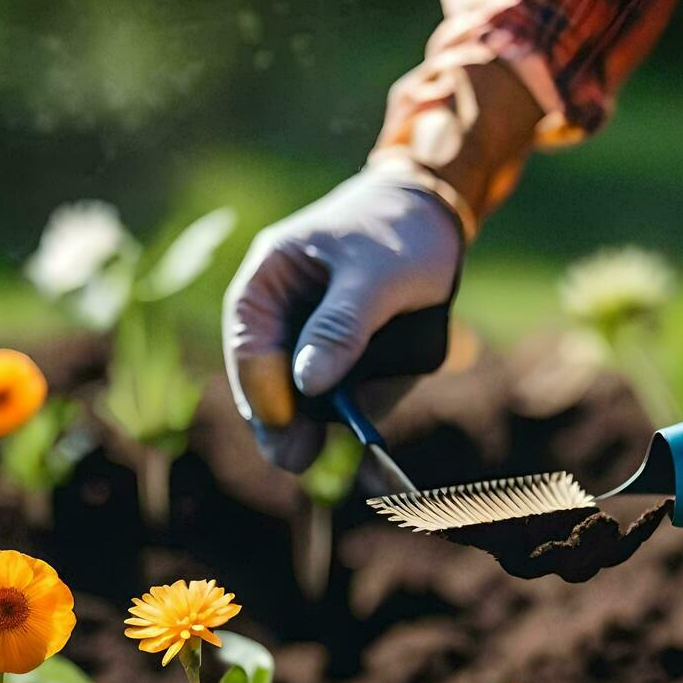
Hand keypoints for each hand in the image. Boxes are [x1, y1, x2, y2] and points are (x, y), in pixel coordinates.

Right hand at [222, 171, 463, 471]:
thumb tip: (308, 386)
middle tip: (300, 460)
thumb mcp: (375, 274)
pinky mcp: (338, 365)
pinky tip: (374, 453)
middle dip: (283, 424)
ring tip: (354, 457)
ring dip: (321, 429)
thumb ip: (341, 326)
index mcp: (266, 282)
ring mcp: (306, 345)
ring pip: (299, 402)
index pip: (249, 345)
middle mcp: (277, 319)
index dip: (262, 389)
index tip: (285, 423)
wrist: (433, 221)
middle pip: (265, 384)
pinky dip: (354, 426)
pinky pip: (337, 404)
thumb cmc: (398, 232)